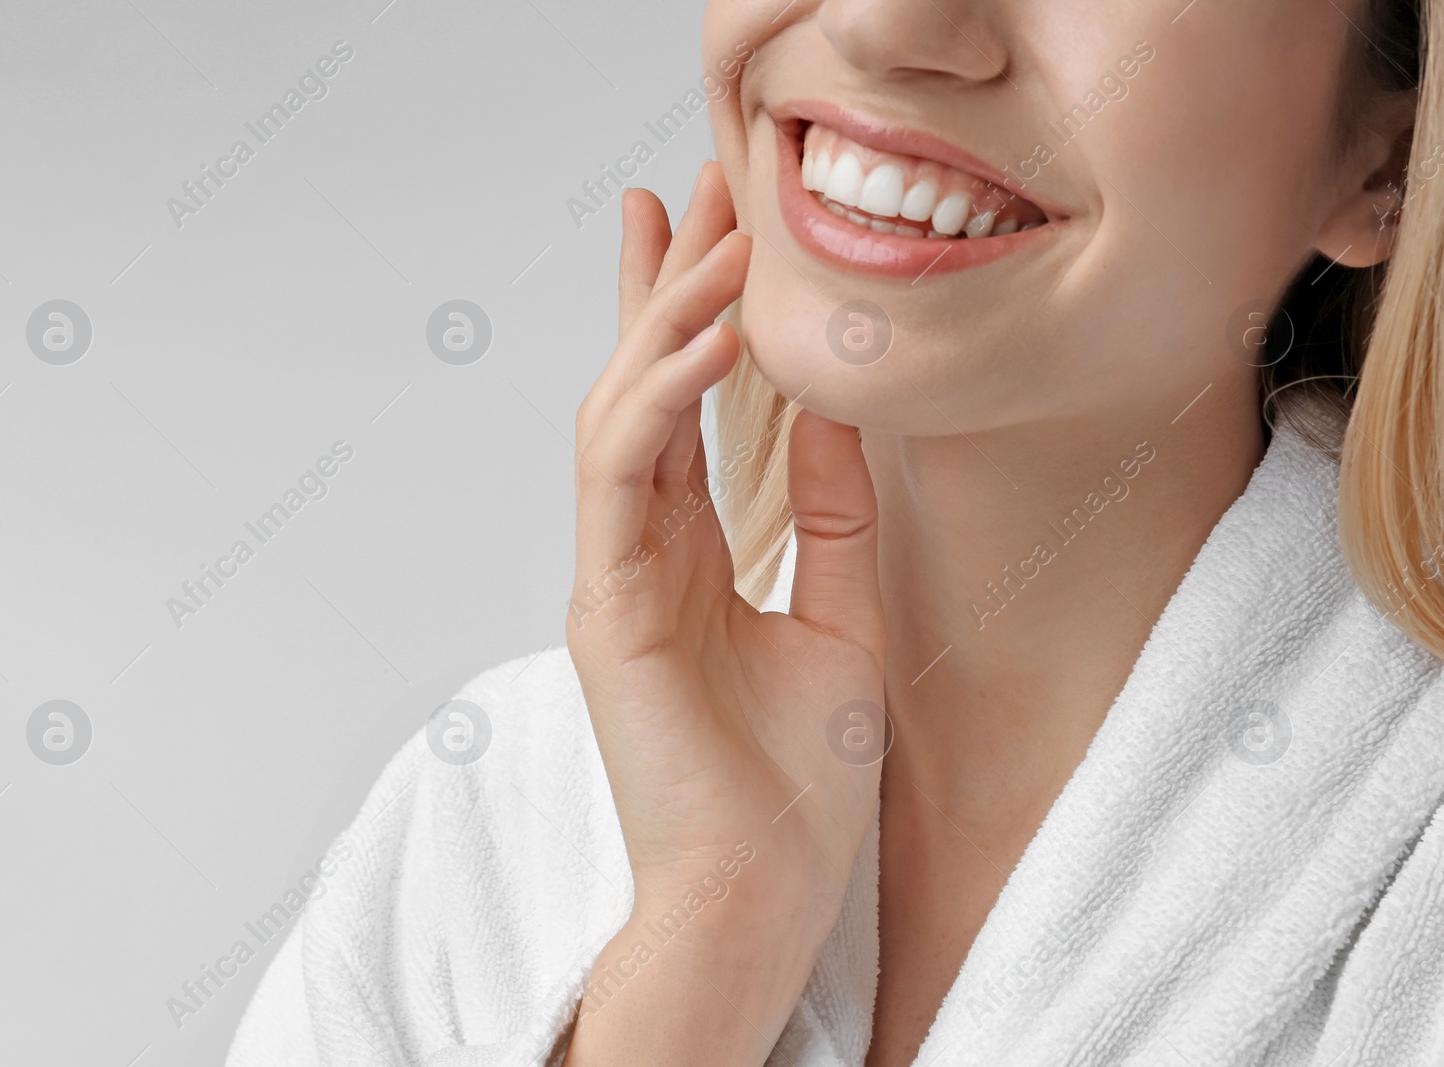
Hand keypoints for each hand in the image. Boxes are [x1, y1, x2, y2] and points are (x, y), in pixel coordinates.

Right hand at [562, 160, 887, 1064]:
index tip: (718, 231)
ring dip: (661, 320)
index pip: (682, 412)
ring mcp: (613, 577)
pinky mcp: (604, 607)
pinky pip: (620, 476)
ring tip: (703, 234)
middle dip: (662, 287)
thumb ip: (827, 517)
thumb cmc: (792, 783)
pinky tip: (707, 338)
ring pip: (618, 414)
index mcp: (686, 559)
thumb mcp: (837, 617)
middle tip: (688, 189)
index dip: (694, 318)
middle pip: (639, 390)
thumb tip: (839, 415)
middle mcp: (638, 555)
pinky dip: (659, 400)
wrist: (763, 893)